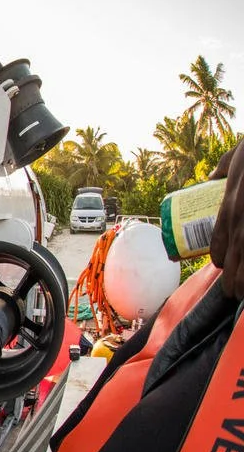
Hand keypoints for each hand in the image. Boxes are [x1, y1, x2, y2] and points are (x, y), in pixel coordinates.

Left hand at [210, 141, 243, 298]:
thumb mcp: (233, 157)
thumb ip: (222, 169)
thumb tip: (211, 177)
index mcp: (227, 205)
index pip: (218, 237)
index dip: (219, 255)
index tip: (220, 265)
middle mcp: (239, 219)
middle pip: (232, 256)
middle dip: (231, 277)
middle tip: (231, 292)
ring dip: (243, 280)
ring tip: (241, 294)